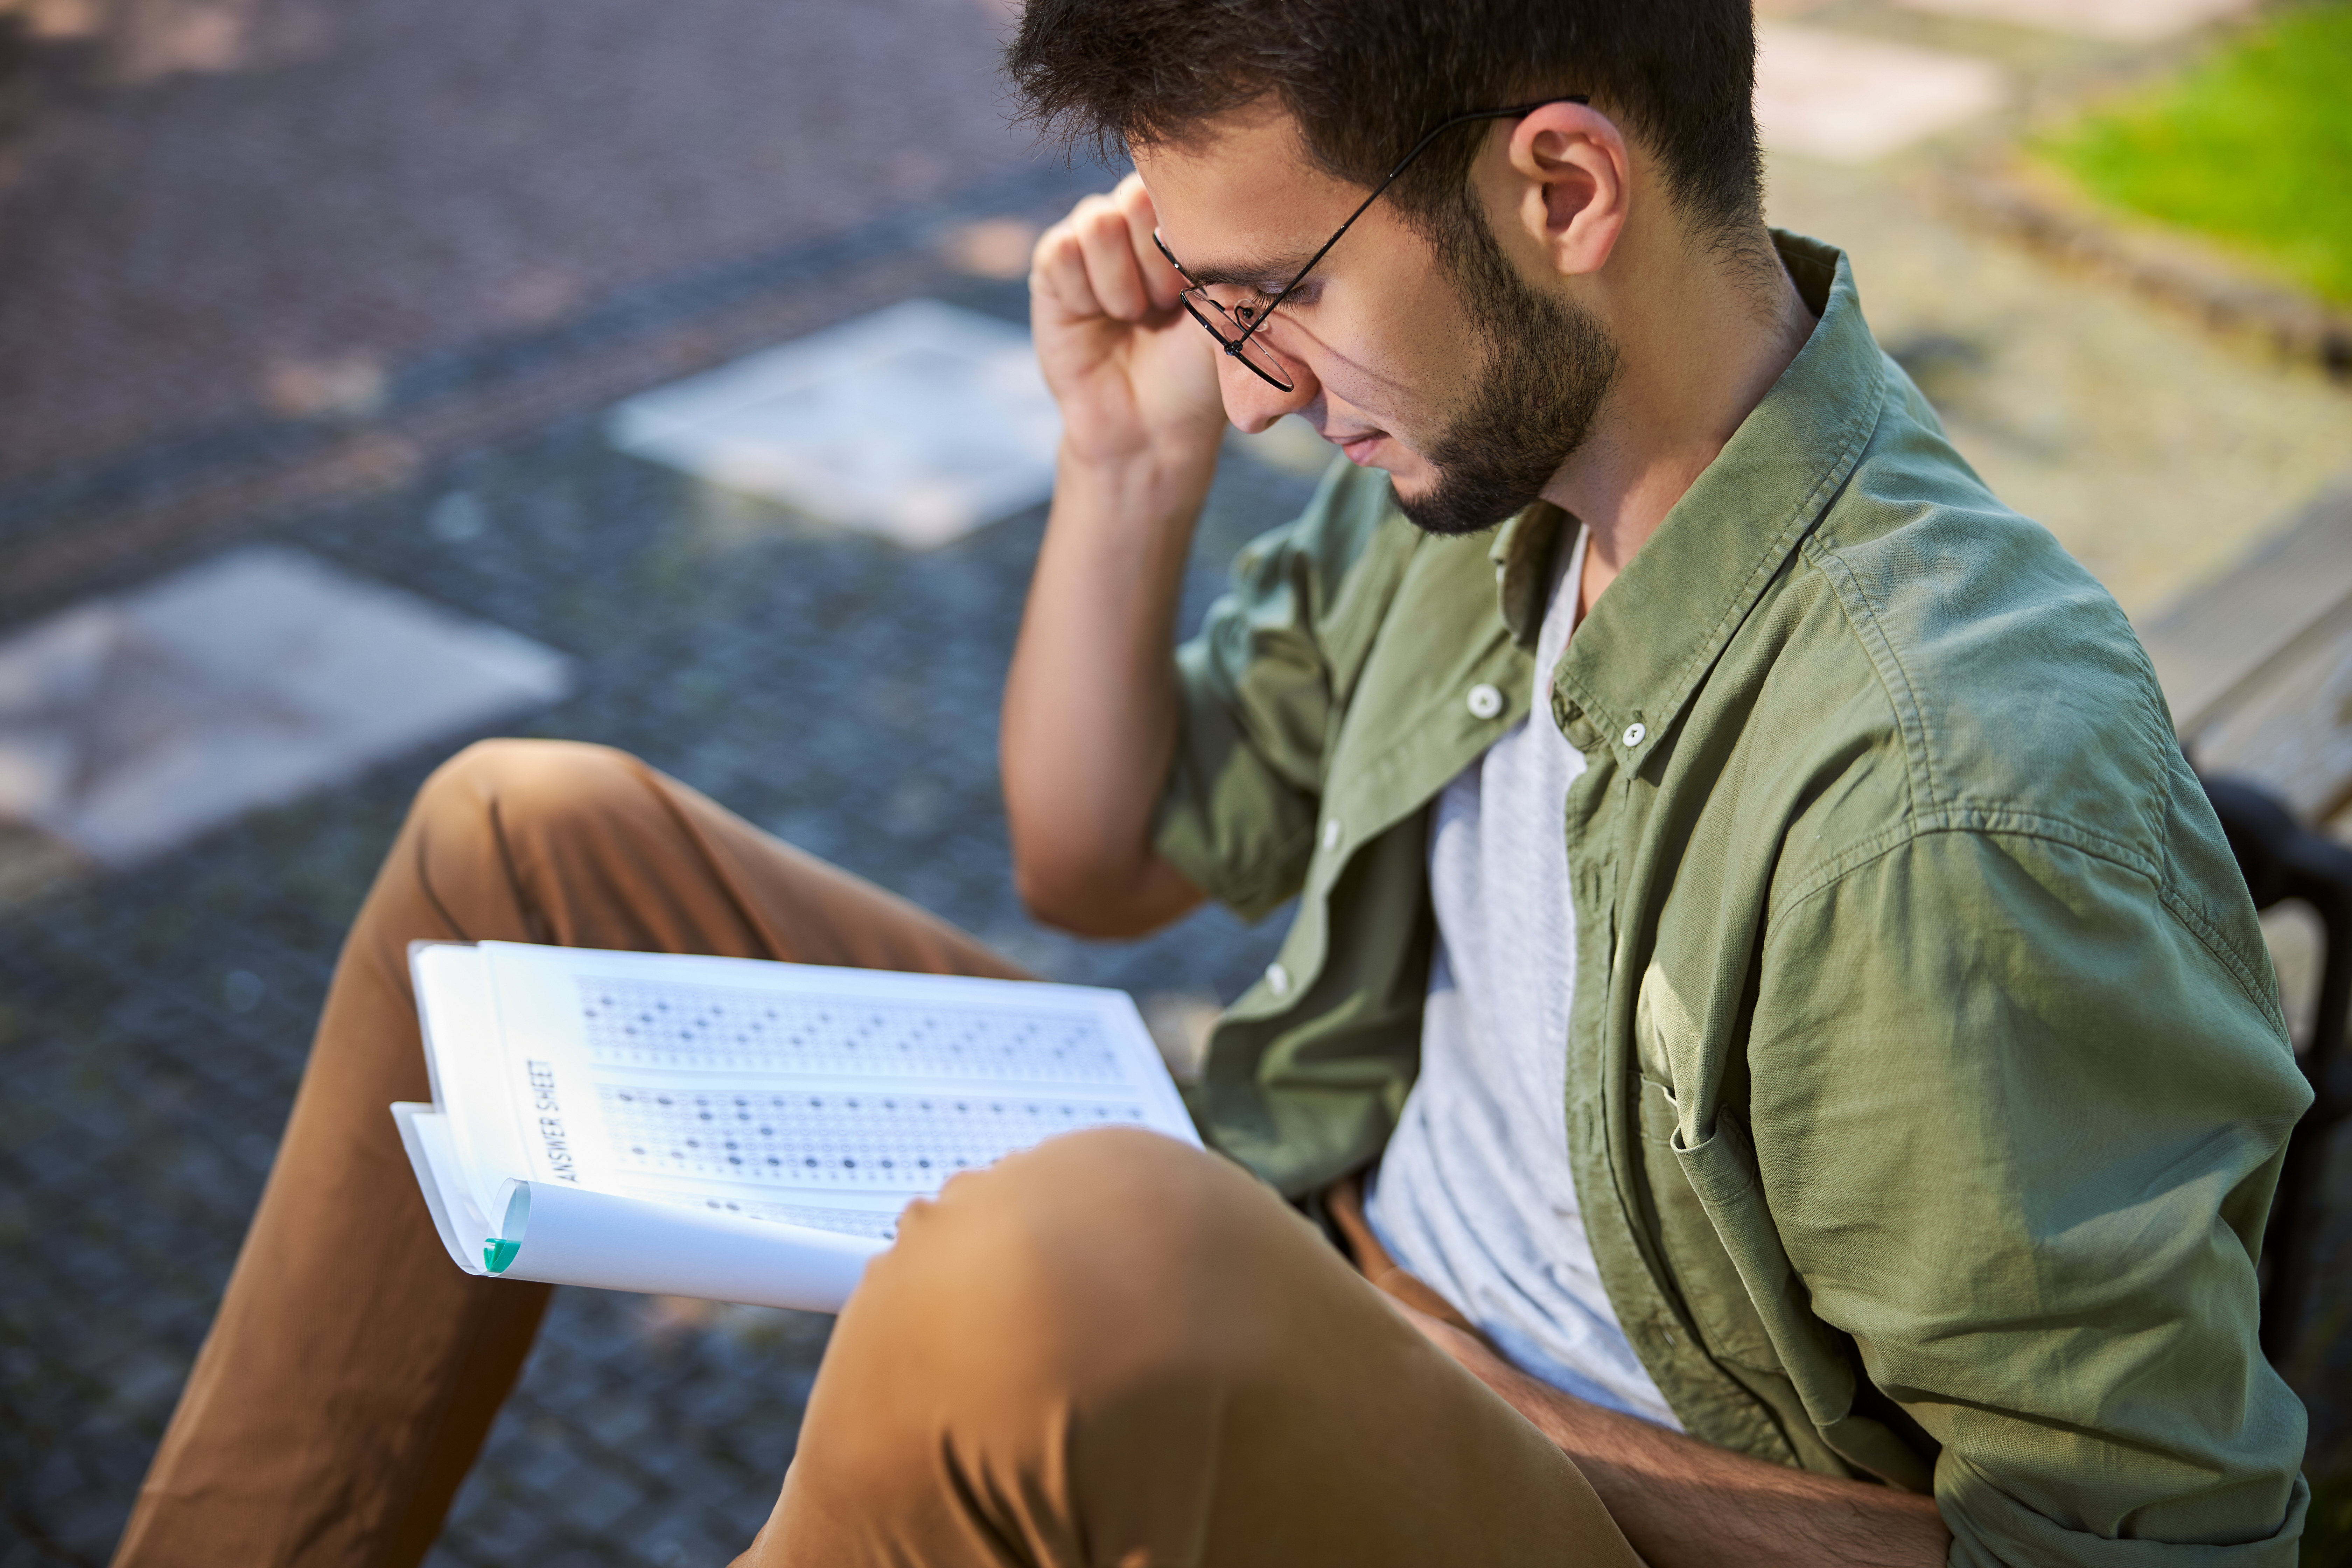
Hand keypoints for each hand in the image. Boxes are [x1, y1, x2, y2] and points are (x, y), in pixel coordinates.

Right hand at [1028, 173, 1228, 468]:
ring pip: (1097, 220)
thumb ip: (1216, 254)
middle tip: (1164, 306)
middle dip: (1155, 259)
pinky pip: (1060, 251)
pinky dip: (1083, 291)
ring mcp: (1089, 245)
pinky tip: (1096, 318)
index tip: (1195, 287)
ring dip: (1120, 280)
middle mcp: (1132, 225)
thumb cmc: (1195, 369)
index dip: (1185, 235)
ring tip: (1132, 317)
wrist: (1152, 425)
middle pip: (1135, 194)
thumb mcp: (1223, 310)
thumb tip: (1200, 213)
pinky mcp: (1051, 270)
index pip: (1177, 184)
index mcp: (1178, 226)